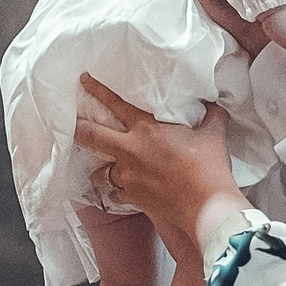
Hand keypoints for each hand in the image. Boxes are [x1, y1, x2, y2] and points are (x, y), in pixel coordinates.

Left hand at [73, 75, 245, 250]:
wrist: (206, 204)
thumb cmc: (209, 167)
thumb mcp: (214, 133)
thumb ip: (212, 116)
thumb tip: (215, 105)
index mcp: (147, 128)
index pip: (115, 103)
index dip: (97, 90)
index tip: (83, 81)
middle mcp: (131, 150)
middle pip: (92, 136)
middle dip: (77, 128)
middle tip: (69, 124)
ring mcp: (129, 175)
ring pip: (102, 171)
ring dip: (102, 168)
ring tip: (104, 167)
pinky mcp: (133, 197)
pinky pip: (115, 193)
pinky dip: (117, 191)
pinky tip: (122, 191)